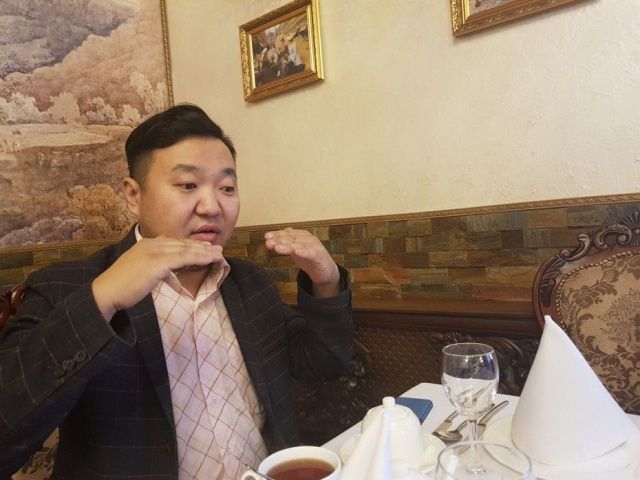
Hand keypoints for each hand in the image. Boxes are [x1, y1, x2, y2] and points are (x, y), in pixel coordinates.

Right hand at [92, 236, 223, 319]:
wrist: (106, 292)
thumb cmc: (121, 287)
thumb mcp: (139, 271)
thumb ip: (152, 266)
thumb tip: (165, 270)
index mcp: (146, 244)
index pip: (174, 242)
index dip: (190, 245)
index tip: (204, 248)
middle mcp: (151, 244)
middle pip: (182, 243)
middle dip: (201, 246)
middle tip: (217, 249)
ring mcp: (154, 251)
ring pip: (186, 249)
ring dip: (204, 251)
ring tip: (219, 253)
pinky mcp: (157, 261)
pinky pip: (184, 257)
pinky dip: (199, 257)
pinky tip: (210, 259)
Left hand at [264, 228, 339, 297]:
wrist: (325, 270)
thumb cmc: (309, 258)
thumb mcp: (294, 251)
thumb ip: (283, 246)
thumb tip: (269, 241)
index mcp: (302, 236)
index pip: (288, 233)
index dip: (277, 234)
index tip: (267, 237)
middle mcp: (308, 239)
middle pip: (292, 238)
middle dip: (280, 239)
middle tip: (269, 242)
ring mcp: (315, 247)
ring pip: (300, 245)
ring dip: (288, 245)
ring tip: (277, 247)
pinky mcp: (320, 256)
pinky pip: (311, 253)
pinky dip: (304, 252)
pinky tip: (297, 252)